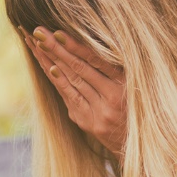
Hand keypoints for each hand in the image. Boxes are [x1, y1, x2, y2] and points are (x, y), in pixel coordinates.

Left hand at [21, 26, 127, 157]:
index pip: (96, 61)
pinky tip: (48, 67)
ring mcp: (98, 113)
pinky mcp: (88, 122)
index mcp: (125, 85)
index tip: (58, 32)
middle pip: (79, 69)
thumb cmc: (140, 107)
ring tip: (37, 44)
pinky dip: (59, 82)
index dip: (76, 46)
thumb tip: (95, 42)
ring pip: (71, 82)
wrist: (139, 144)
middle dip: (57, 49)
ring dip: (51, 61)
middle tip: (39, 32)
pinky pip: (70, 98)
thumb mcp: (138, 85)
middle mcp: (112, 100)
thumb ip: (119, 66)